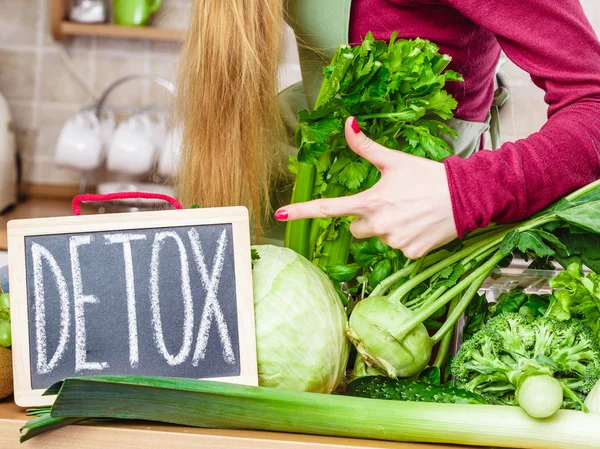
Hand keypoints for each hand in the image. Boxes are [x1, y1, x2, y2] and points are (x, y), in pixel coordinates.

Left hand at [275, 117, 457, 258]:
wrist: (465, 198)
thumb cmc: (428, 176)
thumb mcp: (395, 160)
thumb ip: (366, 147)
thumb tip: (347, 124)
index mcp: (370, 202)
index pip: (328, 208)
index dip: (302, 211)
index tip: (279, 215)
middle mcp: (378, 225)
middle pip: (355, 227)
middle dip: (366, 218)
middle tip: (391, 203)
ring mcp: (394, 242)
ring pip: (378, 237)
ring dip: (387, 227)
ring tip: (410, 212)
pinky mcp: (410, 254)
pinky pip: (398, 248)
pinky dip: (406, 238)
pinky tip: (420, 225)